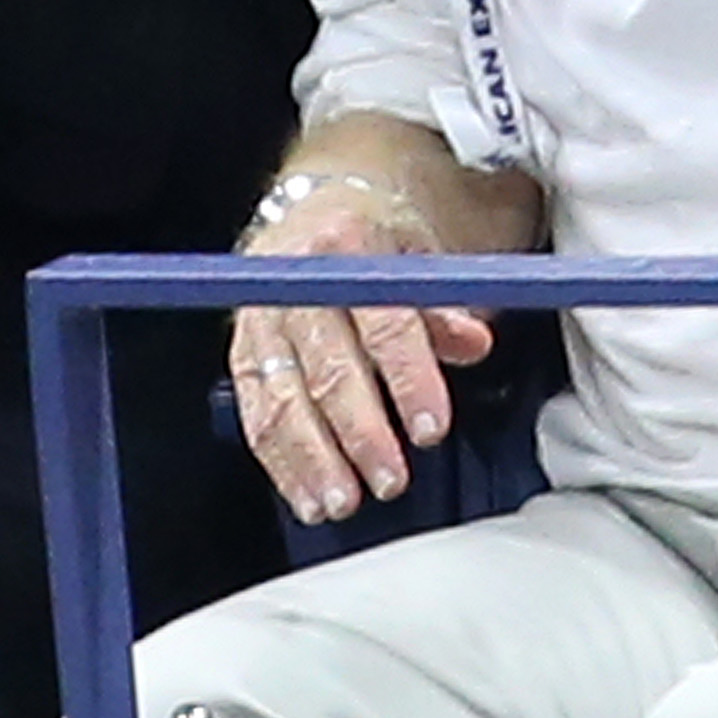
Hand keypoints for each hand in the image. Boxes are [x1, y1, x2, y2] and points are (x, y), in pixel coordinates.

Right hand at [225, 185, 494, 526]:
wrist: (310, 215)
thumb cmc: (370, 242)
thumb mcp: (416, 254)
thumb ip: (443, 306)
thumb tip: (474, 342)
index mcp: (348, 244)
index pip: (382, 321)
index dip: (408, 378)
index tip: (431, 429)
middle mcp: (295, 281)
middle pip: (327, 367)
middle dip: (359, 432)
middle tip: (389, 480)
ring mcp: (261, 318)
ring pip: (281, 398)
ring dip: (312, 458)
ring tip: (341, 503)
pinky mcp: (242, 353)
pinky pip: (254, 413)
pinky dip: (280, 461)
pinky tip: (305, 495)